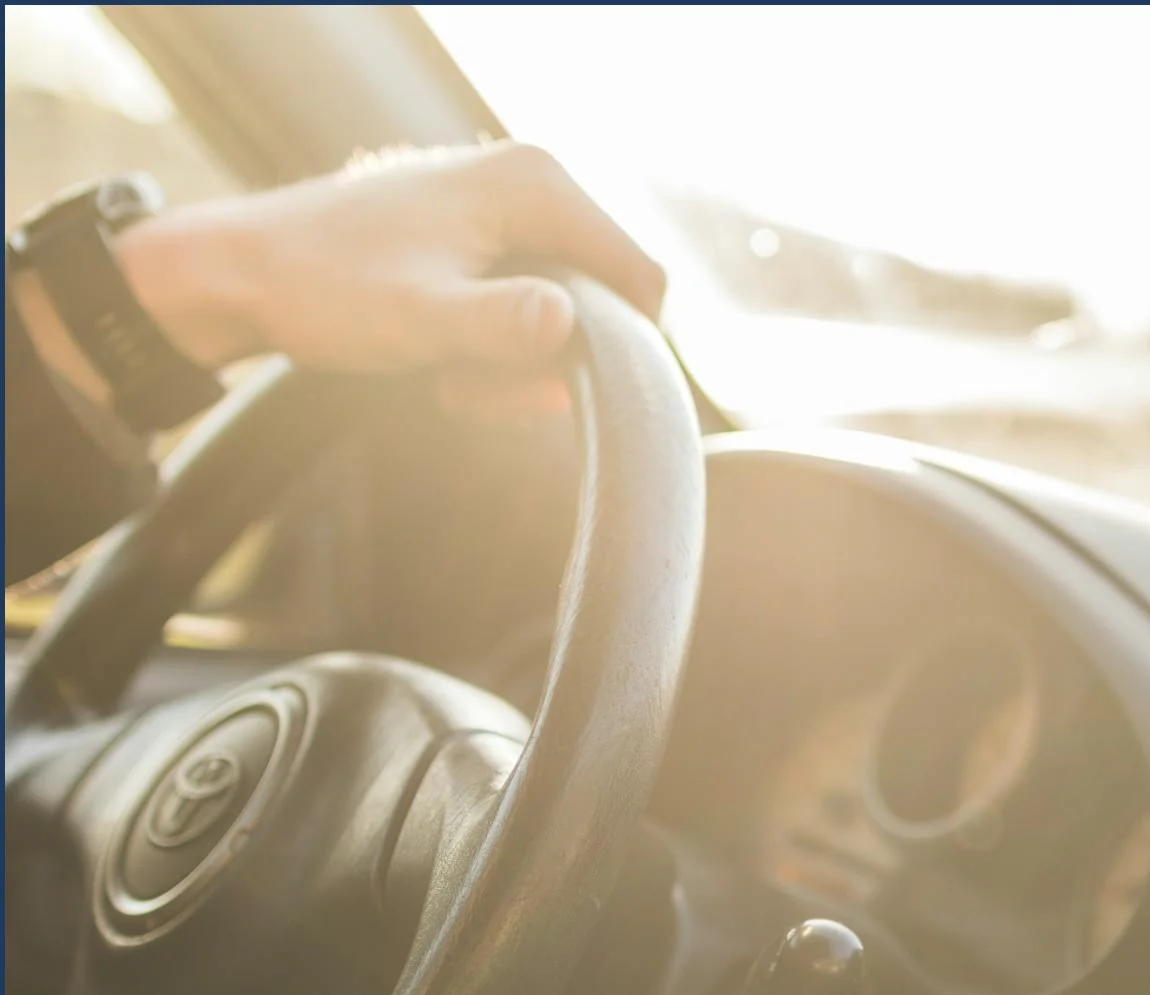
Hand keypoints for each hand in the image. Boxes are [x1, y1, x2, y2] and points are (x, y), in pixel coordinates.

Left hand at [115, 141, 664, 418]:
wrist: (239, 273)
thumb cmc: (324, 290)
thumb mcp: (420, 320)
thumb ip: (501, 325)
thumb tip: (573, 325)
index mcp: (535, 185)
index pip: (641, 278)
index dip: (619, 351)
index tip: (546, 389)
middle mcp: (532, 181)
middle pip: (603, 299)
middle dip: (550, 361)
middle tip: (474, 388)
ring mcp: (506, 205)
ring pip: (563, 311)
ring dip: (517, 363)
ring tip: (448, 375)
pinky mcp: (481, 232)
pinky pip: (524, 303)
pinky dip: (493, 345)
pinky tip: (441, 357)